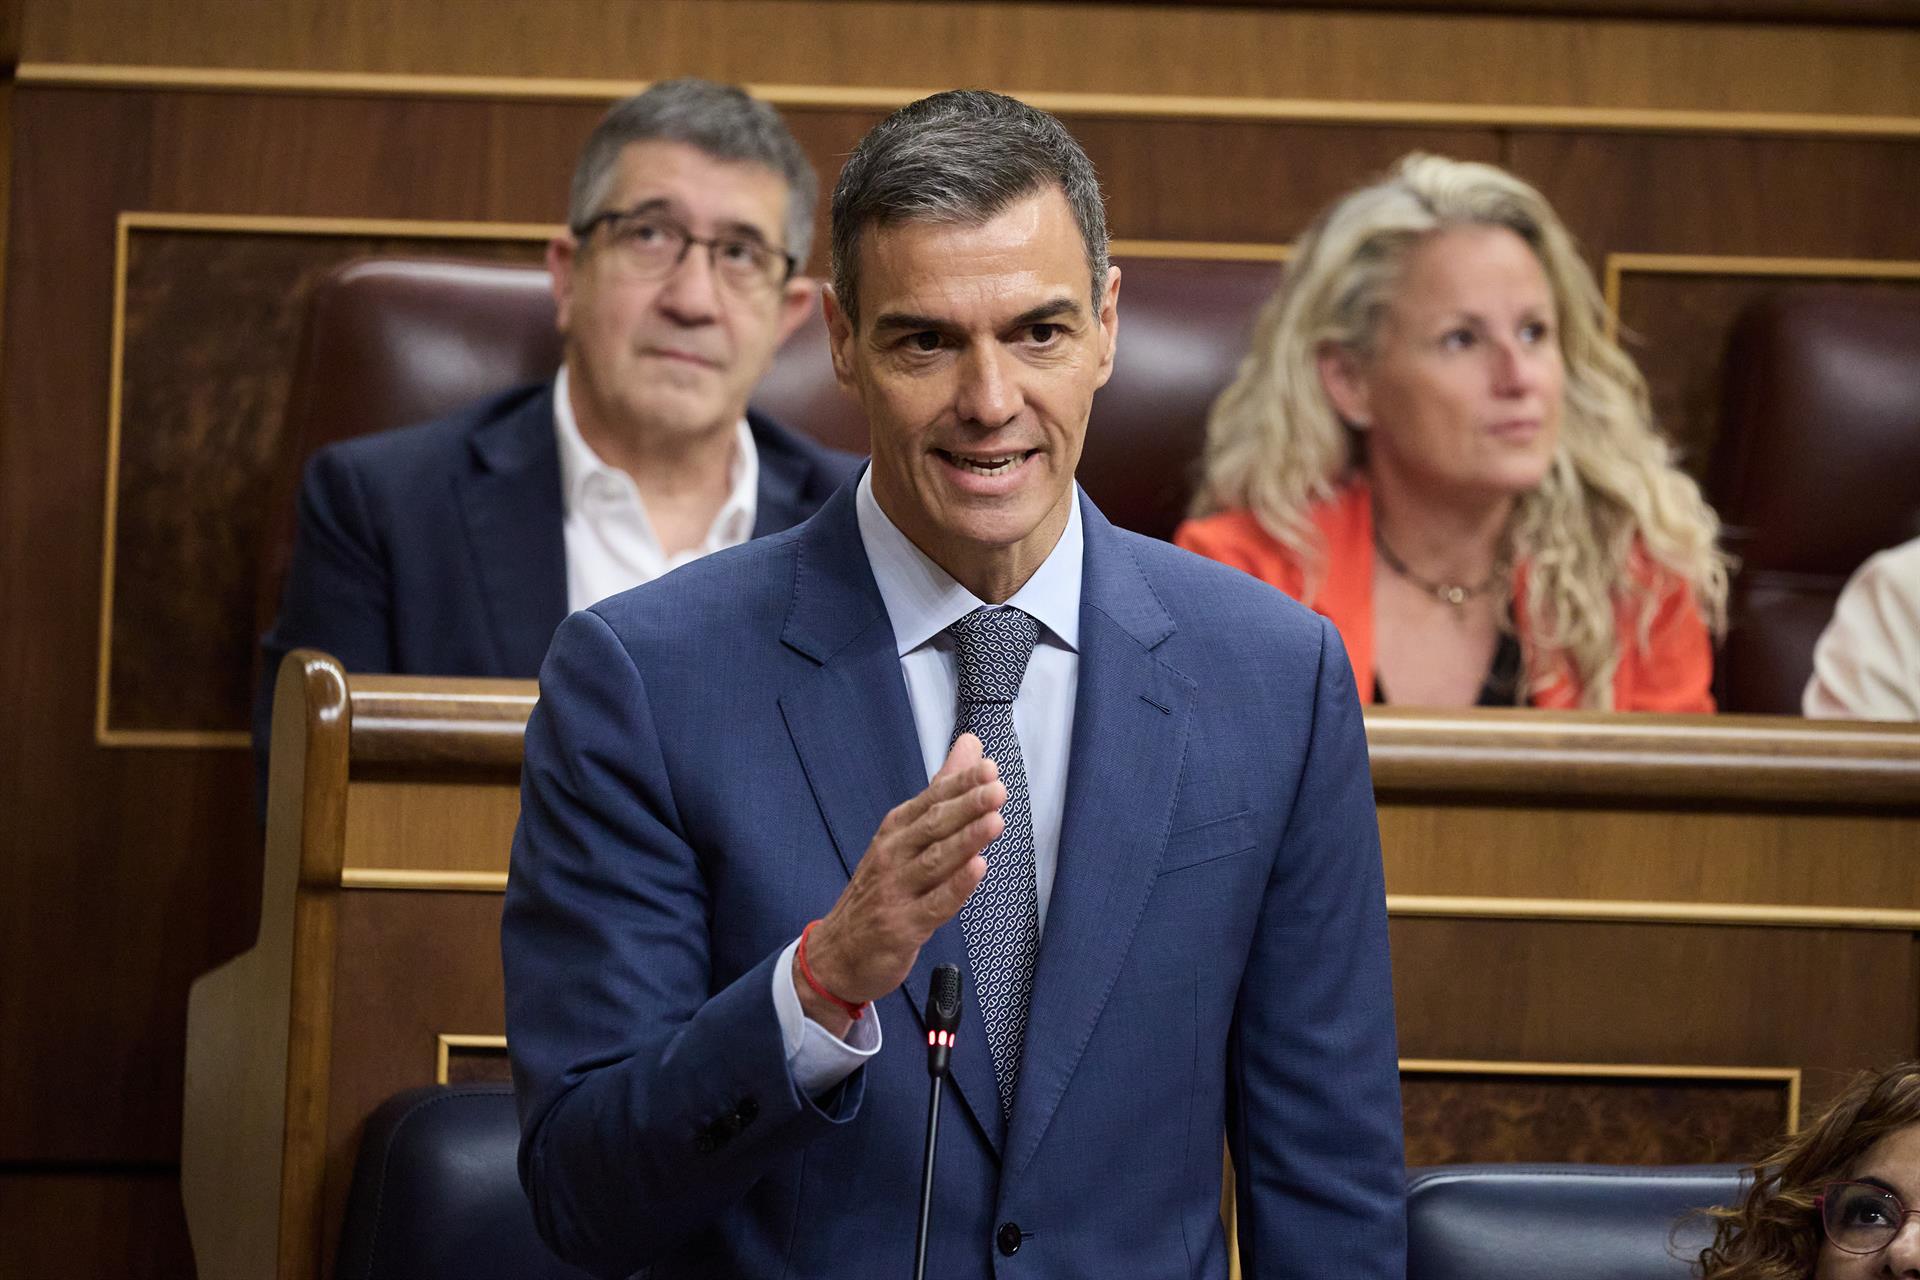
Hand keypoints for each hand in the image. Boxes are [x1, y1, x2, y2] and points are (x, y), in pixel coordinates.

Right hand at [795, 734, 1003, 1034]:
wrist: (838, 953)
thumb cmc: (881, 888)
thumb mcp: (904, 836)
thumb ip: (941, 792)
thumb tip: (970, 746)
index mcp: (895, 831)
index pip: (931, 800)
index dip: (959, 784)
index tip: (988, 768)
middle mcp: (893, 855)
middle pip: (932, 826)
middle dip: (966, 806)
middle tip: (996, 789)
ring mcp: (896, 891)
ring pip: (935, 861)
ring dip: (966, 840)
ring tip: (994, 821)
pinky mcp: (903, 927)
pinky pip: (934, 904)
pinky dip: (956, 886)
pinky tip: (977, 870)